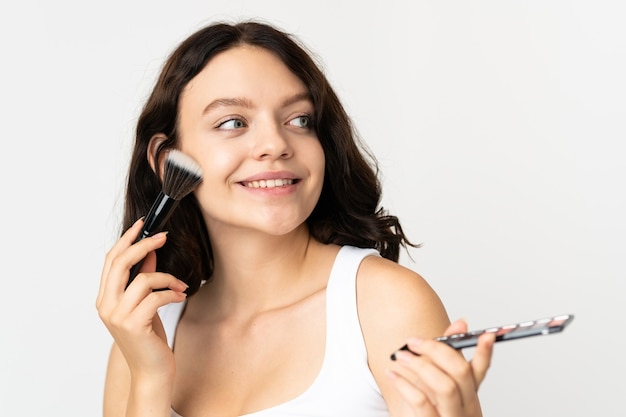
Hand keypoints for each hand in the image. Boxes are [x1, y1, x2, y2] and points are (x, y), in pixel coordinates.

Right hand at [96, 218, 187, 379]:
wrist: (152, 372)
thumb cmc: (149, 338)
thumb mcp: (145, 304)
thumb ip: (143, 279)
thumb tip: (150, 252)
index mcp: (105, 298)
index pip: (111, 261)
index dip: (127, 240)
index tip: (143, 225)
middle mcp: (106, 306)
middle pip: (120, 263)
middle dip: (144, 245)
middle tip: (163, 237)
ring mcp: (117, 316)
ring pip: (142, 279)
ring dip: (168, 278)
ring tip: (180, 286)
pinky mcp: (133, 325)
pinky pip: (156, 296)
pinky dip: (172, 293)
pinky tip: (180, 297)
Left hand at [388, 319, 494, 416]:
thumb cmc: (427, 406)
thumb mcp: (438, 379)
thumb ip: (446, 354)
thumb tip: (461, 323)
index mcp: (468, 394)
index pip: (480, 369)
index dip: (485, 352)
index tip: (486, 334)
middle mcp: (465, 407)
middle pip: (461, 372)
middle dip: (436, 350)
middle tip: (413, 341)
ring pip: (445, 387)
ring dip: (419, 365)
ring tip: (400, 356)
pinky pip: (421, 402)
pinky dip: (404, 384)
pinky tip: (393, 375)